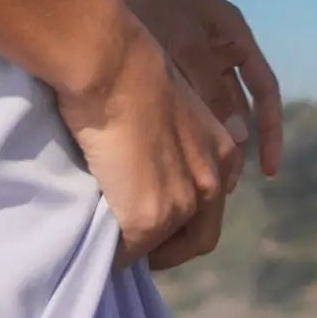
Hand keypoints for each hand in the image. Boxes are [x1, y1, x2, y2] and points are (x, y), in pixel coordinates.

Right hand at [53, 3, 244, 269]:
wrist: (113, 63)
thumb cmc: (126, 67)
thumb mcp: (165, 102)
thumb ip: (168, 135)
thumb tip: (144, 155)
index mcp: (221, 148)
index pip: (210, 201)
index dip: (184, 218)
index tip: (157, 223)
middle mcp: (212, 179)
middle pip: (199, 238)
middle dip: (170, 251)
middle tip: (139, 251)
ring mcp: (182, 203)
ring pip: (166, 249)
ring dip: (141, 254)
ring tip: (115, 249)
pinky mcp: (150, 219)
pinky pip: (130, 253)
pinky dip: (114, 255)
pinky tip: (96, 246)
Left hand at [92, 0, 283, 179]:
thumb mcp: (184, 41)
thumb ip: (210, 88)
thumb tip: (239, 138)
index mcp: (233, 34)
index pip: (265, 90)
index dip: (272, 129)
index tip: (268, 171)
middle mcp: (216, 46)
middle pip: (234, 106)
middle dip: (233, 146)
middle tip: (221, 190)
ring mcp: (186, 52)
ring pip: (206, 107)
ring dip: (205, 140)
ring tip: (195, 180)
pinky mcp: (156, 60)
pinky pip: (178, 100)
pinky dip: (178, 127)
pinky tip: (165, 153)